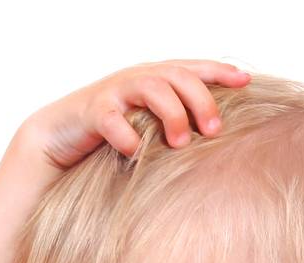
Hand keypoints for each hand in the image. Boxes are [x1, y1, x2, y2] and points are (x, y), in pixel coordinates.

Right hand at [21, 59, 251, 171]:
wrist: (57, 137)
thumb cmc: (109, 137)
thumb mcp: (147, 128)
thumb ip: (174, 127)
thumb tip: (213, 144)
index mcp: (154, 80)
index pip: (193, 68)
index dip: (219, 71)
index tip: (245, 81)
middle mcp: (137, 79)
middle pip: (178, 75)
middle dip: (201, 100)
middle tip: (214, 130)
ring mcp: (114, 92)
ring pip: (151, 87)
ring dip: (171, 114)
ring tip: (179, 143)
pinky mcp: (92, 111)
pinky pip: (113, 118)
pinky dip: (127, 135)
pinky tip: (135, 154)